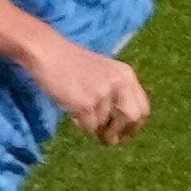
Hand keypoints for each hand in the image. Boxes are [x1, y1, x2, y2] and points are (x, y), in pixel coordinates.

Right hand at [17, 23, 153, 144]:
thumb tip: (119, 130)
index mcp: (126, 75)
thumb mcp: (103, 72)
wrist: (47, 52)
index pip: (143, 109)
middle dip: (121, 132)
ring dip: (93, 125)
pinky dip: (81, 125)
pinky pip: (90, 127)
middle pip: (132, 119)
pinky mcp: (86, 103)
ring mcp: (103, 93)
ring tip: (79, 112)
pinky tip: (72, 111)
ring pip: (106, 125)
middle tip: (108, 138)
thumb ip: (116, 93)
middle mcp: (119, 84)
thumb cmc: (71, 63)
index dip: (134, 125)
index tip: (122, 132)